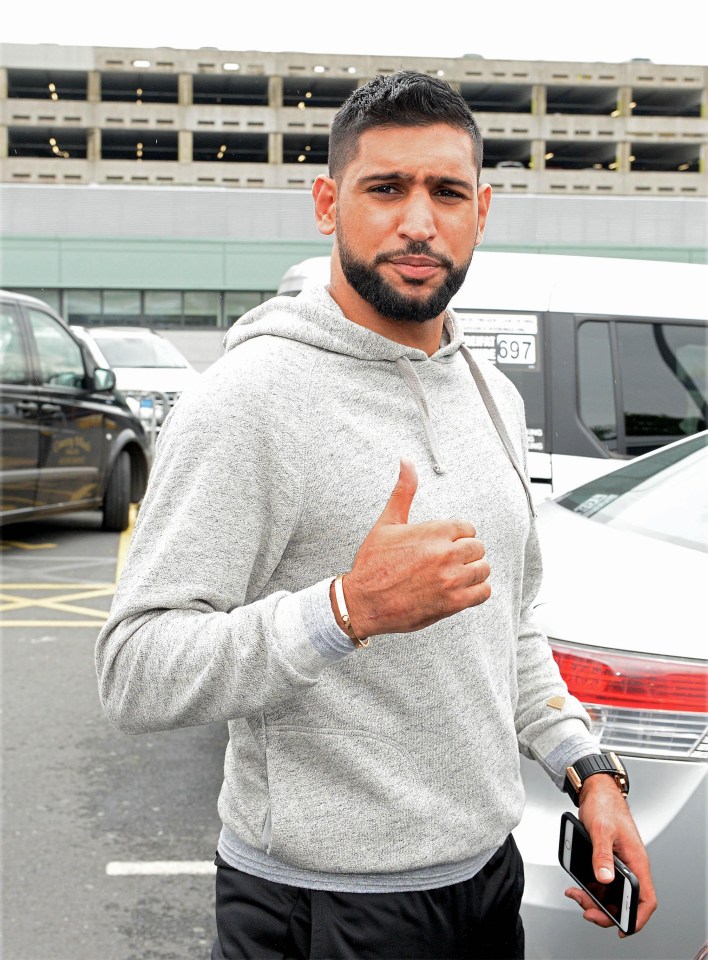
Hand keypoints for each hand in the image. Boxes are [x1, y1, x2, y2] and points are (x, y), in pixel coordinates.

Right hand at [336, 457, 490, 637]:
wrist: (362, 602)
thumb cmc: (372, 564)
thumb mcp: (387, 523)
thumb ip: (404, 491)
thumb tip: (407, 462)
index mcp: (434, 531)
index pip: (468, 528)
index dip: (457, 536)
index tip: (445, 544)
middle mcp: (446, 554)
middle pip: (478, 548)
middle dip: (465, 553)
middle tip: (448, 560)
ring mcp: (451, 579)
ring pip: (483, 569)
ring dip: (472, 572)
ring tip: (454, 575)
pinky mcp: (452, 603)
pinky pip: (483, 593)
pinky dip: (476, 591)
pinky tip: (461, 589)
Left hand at [564, 775, 656, 936]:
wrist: (596, 791)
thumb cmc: (605, 806)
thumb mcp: (601, 831)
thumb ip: (602, 855)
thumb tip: (604, 879)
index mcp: (636, 860)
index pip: (646, 898)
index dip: (638, 917)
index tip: (623, 928)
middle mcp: (630, 865)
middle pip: (625, 900)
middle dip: (607, 911)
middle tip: (588, 912)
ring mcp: (619, 864)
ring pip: (610, 893)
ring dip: (594, 899)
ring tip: (576, 895)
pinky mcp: (608, 860)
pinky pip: (601, 882)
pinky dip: (589, 887)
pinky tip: (576, 886)